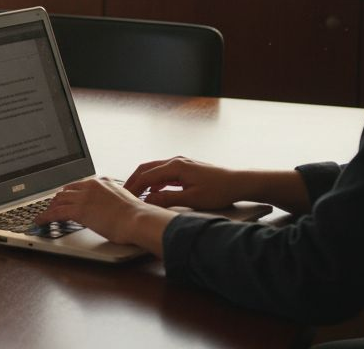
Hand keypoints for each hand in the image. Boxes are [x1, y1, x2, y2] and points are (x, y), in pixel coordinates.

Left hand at [34, 176, 173, 253]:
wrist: (138, 220)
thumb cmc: (137, 216)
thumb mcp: (124, 202)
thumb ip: (113, 202)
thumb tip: (111, 211)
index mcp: (102, 183)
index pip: (80, 186)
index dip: (70, 194)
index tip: (66, 199)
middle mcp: (91, 186)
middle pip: (66, 191)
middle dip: (58, 200)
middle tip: (52, 208)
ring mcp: (84, 197)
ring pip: (59, 200)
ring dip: (50, 208)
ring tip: (44, 215)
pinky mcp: (78, 210)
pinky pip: (56, 212)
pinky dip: (45, 216)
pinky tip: (40, 221)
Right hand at [123, 156, 244, 209]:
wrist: (239, 182)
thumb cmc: (219, 190)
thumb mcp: (192, 199)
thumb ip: (167, 199)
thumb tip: (147, 201)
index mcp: (175, 166)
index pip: (146, 176)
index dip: (133, 187)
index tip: (124, 198)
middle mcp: (175, 161)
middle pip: (146, 169)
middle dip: (133, 181)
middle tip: (124, 194)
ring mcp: (180, 163)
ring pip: (154, 169)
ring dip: (143, 181)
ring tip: (135, 194)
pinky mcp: (185, 168)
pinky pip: (163, 172)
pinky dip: (154, 181)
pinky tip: (153, 192)